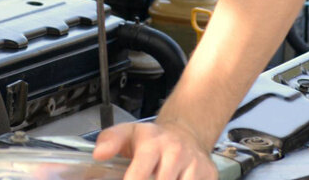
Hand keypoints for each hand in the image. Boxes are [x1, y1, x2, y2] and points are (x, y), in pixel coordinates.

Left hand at [92, 119, 216, 179]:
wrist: (186, 133)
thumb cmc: (152, 140)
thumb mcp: (128, 133)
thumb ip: (109, 141)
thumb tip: (98, 155)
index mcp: (152, 144)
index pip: (139, 175)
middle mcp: (176, 152)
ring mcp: (195, 164)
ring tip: (159, 179)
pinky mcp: (210, 174)